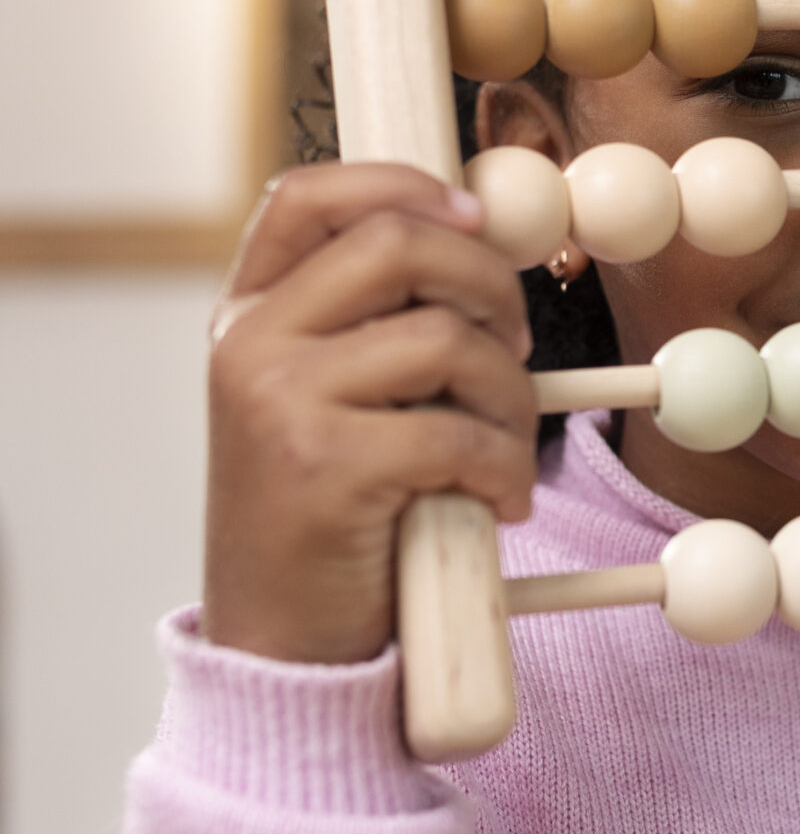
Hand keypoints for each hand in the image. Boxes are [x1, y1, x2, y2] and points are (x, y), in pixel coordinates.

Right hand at [203, 165, 537, 665]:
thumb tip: (480, 236)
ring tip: (506, 447)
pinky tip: (498, 503)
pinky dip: (503, 467)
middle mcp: (249, 344)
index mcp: (246, 316)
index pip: (309, 195)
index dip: (404, 184)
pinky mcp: (325, 467)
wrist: (280, 649)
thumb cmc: (328, 522)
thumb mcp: (323, 405)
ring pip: (444, 339)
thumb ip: (367, 326)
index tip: (477, 216)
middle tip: (519, 349)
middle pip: (397, 243)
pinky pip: (456, 432)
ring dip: (510, 395)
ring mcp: (280, 401)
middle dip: (489, 284)